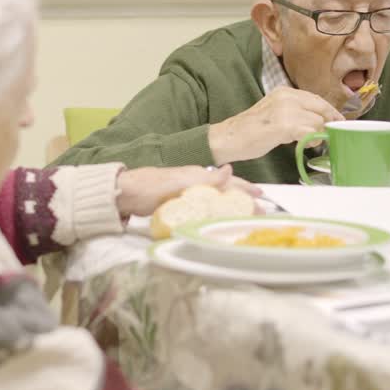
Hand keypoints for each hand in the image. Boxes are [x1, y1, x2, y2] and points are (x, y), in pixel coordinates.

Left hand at [115, 164, 260, 217]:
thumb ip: (206, 178)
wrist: (127, 194)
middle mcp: (195, 183)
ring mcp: (186, 194)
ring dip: (231, 208)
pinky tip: (218, 219)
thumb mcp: (181, 181)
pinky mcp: (178, 204)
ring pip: (215, 200)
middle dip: (243, 201)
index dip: (246, 189)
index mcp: (198, 176)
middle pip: (225, 192)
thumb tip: (230, 169)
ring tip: (244, 217)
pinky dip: (215, 213)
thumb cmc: (152, 186)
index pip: (229, 182)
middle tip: (259, 212)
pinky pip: (203, 208)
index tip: (263, 197)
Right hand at [207, 87, 344, 164]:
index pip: (316, 99)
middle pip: (321, 108)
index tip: (338, 121)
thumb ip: (295, 113)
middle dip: (328, 122)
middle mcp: (286, 96)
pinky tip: (305, 144)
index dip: (329, 111)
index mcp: (284, 92)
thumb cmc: (250, 130)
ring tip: (310, 142)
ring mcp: (285, 110)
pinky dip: (311, 140)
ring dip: (318, 134)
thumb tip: (319, 122)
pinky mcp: (284, 125)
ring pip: (317, 120)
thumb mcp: (275, 113)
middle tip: (330, 135)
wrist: (229, 138)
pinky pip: (309, 132)